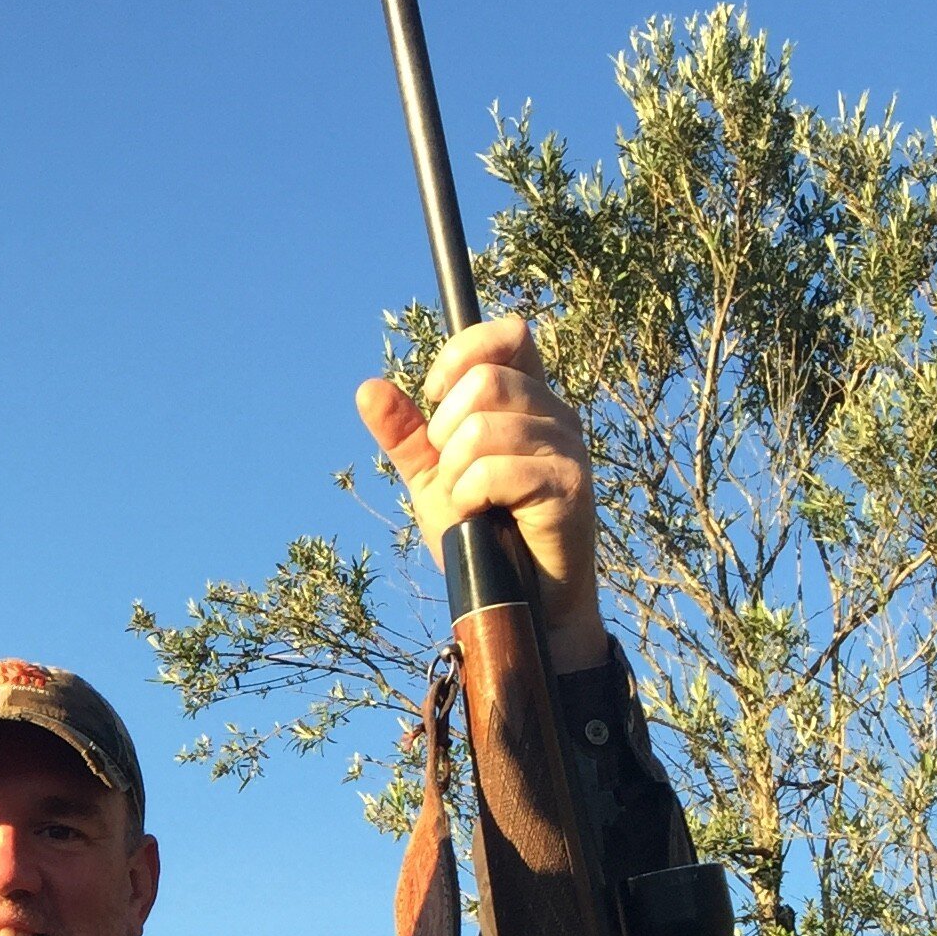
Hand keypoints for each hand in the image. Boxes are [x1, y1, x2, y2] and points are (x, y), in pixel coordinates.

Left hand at [357, 316, 609, 670]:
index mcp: (528, 400)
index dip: (460, 357)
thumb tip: (368, 387)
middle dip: (446, 431)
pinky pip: (493, 471)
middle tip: (455, 473)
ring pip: (483, 428)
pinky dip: (470, 497)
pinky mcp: (568, 486)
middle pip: (484, 381)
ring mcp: (566, 448)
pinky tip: (482, 517)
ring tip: (472, 503)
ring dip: (456, 474)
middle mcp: (555, 414)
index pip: (506, 336)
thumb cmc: (484, 534)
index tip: (434, 400)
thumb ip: (405, 434)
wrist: (520, 599)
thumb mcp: (434, 478)